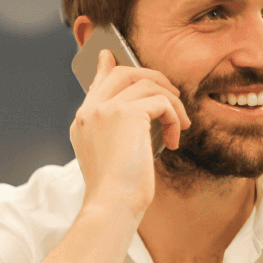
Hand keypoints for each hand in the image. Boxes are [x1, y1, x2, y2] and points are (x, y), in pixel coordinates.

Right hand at [69, 49, 189, 222]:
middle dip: (153, 78)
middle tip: (173, 95)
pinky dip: (173, 117)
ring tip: (179, 125)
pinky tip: (174, 141)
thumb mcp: (112, 158)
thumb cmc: (116, 192)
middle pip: (123, 73)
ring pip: (147, 84)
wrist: (111, 206)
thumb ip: (118, 132)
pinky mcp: (126, 113)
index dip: (108, 67)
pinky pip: (161, 101)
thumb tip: (141, 116)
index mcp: (83, 122)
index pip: (97, 83)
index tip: (110, 56)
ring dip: (171, 102)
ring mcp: (106, 109)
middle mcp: (90, 110)